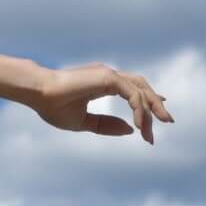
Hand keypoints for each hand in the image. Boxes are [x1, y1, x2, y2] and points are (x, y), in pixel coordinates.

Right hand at [27, 63, 173, 144]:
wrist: (38, 94)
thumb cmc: (53, 106)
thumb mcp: (84, 122)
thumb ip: (106, 125)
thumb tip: (131, 130)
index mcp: (103, 83)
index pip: (133, 89)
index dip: (148, 100)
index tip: (158, 115)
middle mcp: (109, 75)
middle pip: (142, 88)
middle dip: (155, 106)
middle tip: (167, 122)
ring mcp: (109, 74)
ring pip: (140, 90)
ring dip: (151, 110)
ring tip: (154, 129)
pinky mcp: (108, 77)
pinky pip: (132, 94)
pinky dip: (139, 109)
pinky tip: (139, 125)